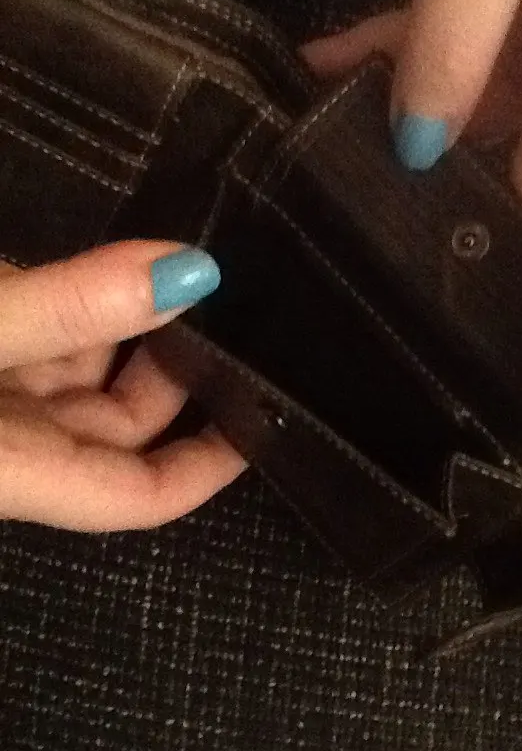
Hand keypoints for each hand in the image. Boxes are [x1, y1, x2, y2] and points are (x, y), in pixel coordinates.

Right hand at [0, 242, 244, 530]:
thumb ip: (69, 307)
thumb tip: (187, 273)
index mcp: (11, 475)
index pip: (139, 494)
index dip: (211, 464)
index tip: (267, 411)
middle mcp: (6, 449)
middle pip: (119, 424)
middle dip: (171, 361)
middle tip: (217, 289)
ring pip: (80, 374)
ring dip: (126, 319)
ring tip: (177, 256)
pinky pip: (40, 340)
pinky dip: (75, 300)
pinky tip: (110, 257)